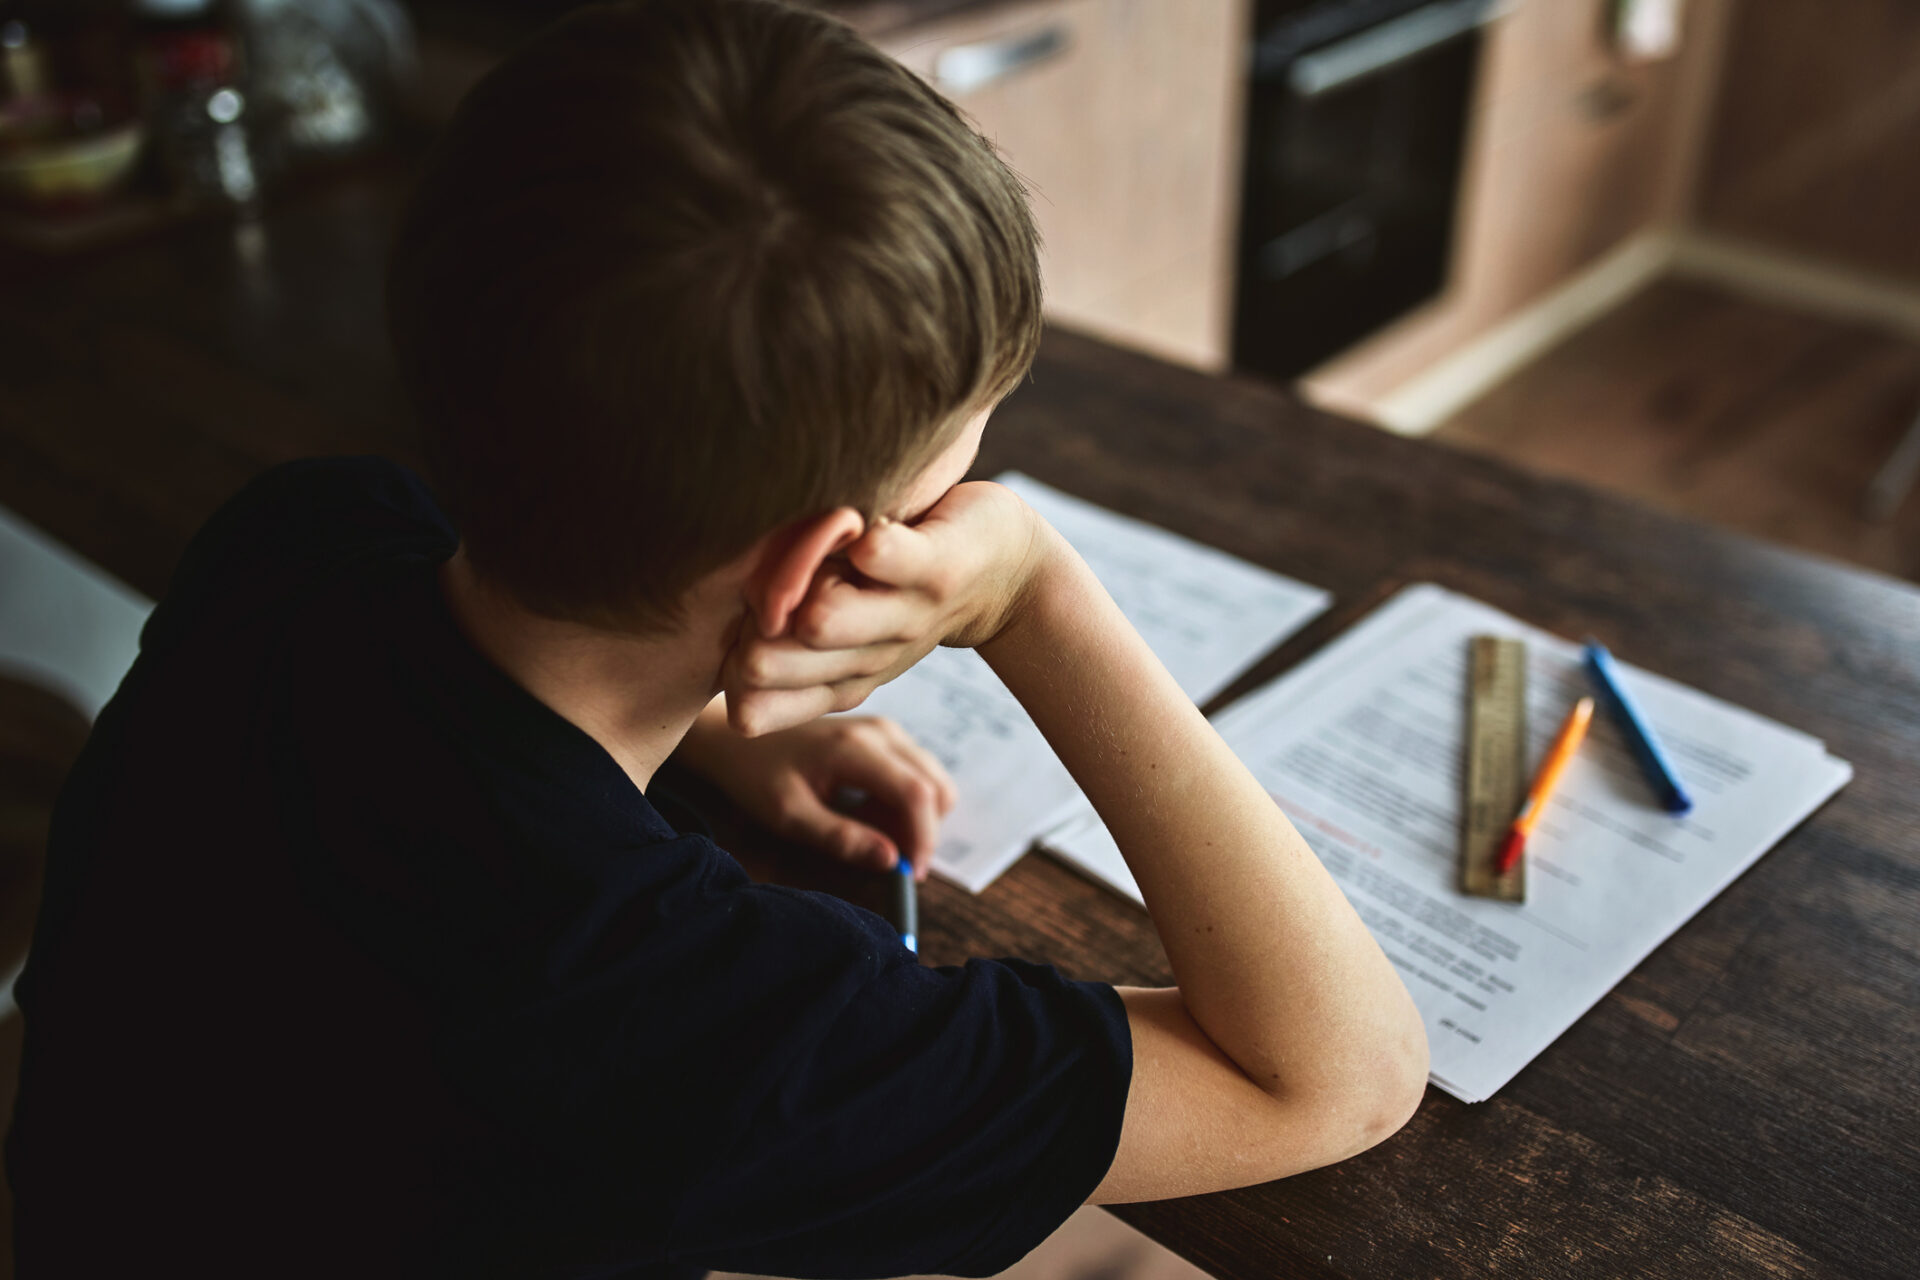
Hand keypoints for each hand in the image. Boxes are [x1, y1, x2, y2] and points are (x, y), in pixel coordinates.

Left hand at [675, 705, 956, 878]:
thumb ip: (841, 838)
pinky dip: (905, 805)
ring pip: (933, 782)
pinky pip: (918, 775)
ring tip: (867, 832)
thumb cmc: (756, 776)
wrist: (735, 738)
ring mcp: (886, 730)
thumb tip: (892, 861)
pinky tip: (866, 813)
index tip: (911, 875)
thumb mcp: (790, 816)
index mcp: (855, 747)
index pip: (917, 794)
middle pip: (937, 787)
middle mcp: (881, 731)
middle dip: (923, 832)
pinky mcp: (885, 736)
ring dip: (914, 819)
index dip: (923, 839)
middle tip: (888, 861)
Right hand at [724, 481, 1051, 736]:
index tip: (745, 635)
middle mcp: (871, 658)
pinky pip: (881, 555)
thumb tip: (728, 679)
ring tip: (822, 552)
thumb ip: (787, 650)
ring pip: (822, 618)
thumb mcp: (845, 642)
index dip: (731, 670)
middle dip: (750, 624)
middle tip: (779, 586)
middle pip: (769, 663)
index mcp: (843, 679)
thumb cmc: (901, 593)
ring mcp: (906, 615)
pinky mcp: (936, 568)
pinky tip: (862, 526)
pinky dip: (860, 537)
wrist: (1008, 572)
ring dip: (802, 577)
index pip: (756, 704)